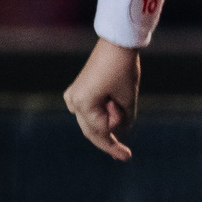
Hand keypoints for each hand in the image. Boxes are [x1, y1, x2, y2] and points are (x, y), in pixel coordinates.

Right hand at [64, 38, 141, 159]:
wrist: (116, 45)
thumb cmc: (124, 70)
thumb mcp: (128, 99)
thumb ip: (124, 119)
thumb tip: (119, 131)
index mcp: (83, 104)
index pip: (99, 133)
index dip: (113, 146)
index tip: (126, 156)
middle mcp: (73, 101)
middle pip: (92, 130)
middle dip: (109, 141)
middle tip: (125, 155)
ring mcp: (73, 95)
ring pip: (92, 121)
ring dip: (109, 120)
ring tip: (121, 100)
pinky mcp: (78, 91)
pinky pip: (91, 111)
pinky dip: (103, 114)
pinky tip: (114, 105)